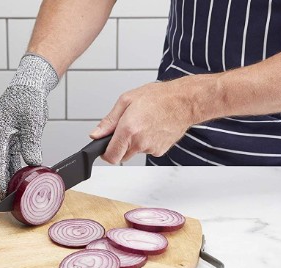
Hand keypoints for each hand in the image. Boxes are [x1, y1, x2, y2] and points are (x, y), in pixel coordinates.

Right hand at [0, 54, 58, 201]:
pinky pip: (3, 157)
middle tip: (5, 201)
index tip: (4, 196)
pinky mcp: (3, 137)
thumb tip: (33, 162)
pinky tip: (14, 180)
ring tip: (10, 194)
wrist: (27, 85)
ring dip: (1, 178)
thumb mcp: (33, 121)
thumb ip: (31, 143)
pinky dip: (7, 169)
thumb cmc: (29, 100)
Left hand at [89, 75, 211, 162]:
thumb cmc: (159, 97)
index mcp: (128, 129)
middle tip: (127, 128)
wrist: (185, 102)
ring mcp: (151, 148)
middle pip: (121, 156)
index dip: (105, 154)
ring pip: (134, 152)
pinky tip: (152, 128)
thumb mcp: (126, 100)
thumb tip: (96, 135)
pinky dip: (146, 142)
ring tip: (143, 124)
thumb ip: (109, 121)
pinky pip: (146, 150)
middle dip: (120, 146)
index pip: (111, 156)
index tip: (105, 148)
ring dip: (134, 143)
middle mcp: (139, 142)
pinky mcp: (160, 151)